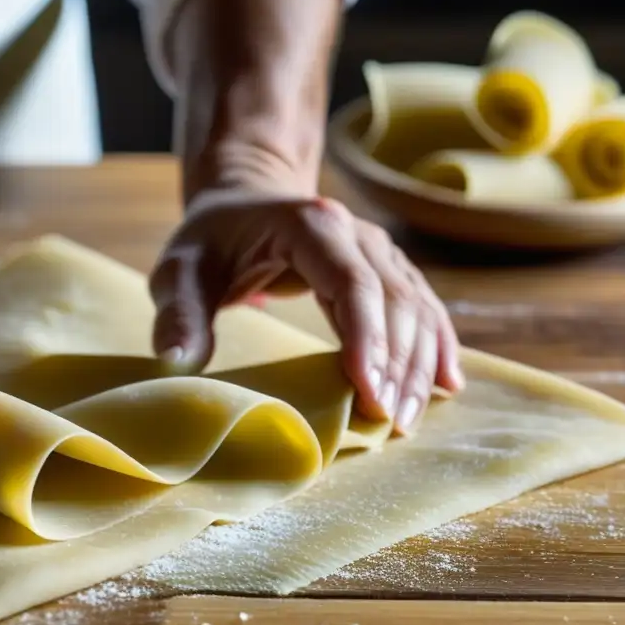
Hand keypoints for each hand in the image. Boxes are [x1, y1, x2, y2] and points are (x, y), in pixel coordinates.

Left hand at [149, 189, 463, 433]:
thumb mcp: (178, 271)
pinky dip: (435, 345)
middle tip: (390, 422)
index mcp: (309, 225)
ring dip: (419, 363)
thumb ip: (178, 313)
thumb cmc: (208, 241)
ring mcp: (375, 248)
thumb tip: (177, 363)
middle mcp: (354, 232)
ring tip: (408, 418)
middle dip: (397, 363)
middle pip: (392, 299)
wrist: (239, 202)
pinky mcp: (385, 268)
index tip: (369, 392)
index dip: (365, 337)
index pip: (350, 282)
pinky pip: (421, 305)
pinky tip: (447, 384)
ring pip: (414, 305)